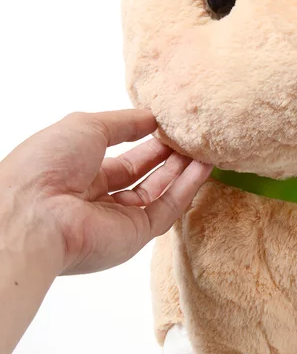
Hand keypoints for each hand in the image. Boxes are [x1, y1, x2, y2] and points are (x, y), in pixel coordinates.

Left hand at [0, 109, 211, 274]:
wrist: (35, 213)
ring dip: (182, 170)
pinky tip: (203, 166)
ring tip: (204, 148)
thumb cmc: (49, 164)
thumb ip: (124, 122)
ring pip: (160, 193)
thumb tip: (153, 117)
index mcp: (81, 175)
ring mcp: (119, 219)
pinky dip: (186, 188)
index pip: (124, 160)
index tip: (172, 127)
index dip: (149, 143)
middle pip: (144, 177)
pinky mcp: (136, 235)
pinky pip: (167, 209)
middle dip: (169, 156)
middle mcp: (100, 200)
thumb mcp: (86, 127)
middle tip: (192, 137)